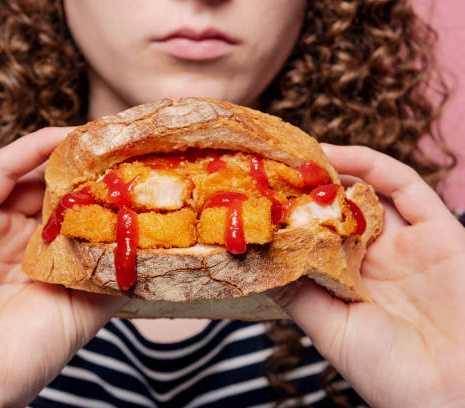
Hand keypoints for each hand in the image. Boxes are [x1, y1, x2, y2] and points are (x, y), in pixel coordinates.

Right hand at [0, 128, 128, 406]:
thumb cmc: (27, 355)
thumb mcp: (86, 310)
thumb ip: (114, 277)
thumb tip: (154, 251)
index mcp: (45, 254)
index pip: (76, 207)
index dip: (105, 186)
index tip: (140, 167)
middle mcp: (17, 234)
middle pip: (54, 184)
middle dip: (88, 162)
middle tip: (125, 141)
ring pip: (27, 172)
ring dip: (63, 151)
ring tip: (100, 136)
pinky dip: (27, 151)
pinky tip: (61, 139)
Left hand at [271, 145, 464, 407]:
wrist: (455, 392)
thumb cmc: (392, 373)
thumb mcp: (329, 329)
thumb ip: (295, 292)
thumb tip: (252, 262)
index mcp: (349, 281)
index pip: (313, 235)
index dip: (286, 214)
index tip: (253, 195)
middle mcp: (377, 257)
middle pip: (337, 208)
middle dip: (304, 186)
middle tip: (268, 165)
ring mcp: (407, 241)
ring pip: (366, 190)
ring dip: (331, 169)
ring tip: (292, 155)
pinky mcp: (439, 230)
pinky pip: (404, 185)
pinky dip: (369, 164)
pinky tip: (332, 154)